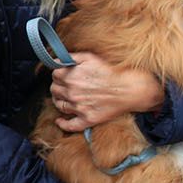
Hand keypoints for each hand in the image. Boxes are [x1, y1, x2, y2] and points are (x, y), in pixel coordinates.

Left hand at [50, 52, 164, 130]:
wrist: (128, 89)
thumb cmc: (109, 72)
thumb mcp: (89, 57)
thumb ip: (70, 57)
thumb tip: (56, 60)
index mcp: (69, 77)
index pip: (54, 75)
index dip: (59, 73)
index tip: (63, 74)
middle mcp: (71, 93)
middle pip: (54, 90)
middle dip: (58, 86)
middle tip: (65, 85)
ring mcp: (78, 107)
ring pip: (59, 105)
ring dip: (59, 101)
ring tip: (63, 98)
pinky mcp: (87, 119)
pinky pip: (70, 125)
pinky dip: (62, 124)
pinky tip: (59, 121)